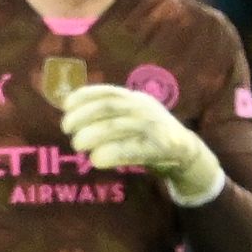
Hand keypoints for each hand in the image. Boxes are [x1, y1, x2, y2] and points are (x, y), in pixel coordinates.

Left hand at [60, 82, 224, 204]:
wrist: (185, 152)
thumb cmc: (148, 135)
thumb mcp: (131, 117)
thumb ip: (108, 114)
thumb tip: (71, 114)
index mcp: (135, 98)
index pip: (107, 92)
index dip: (84, 96)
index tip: (65, 106)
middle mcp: (144, 108)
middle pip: (108, 108)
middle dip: (82, 117)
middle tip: (67, 129)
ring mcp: (153, 127)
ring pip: (116, 127)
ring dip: (92, 135)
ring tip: (77, 145)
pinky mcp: (159, 147)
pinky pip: (131, 149)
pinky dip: (110, 153)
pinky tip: (96, 159)